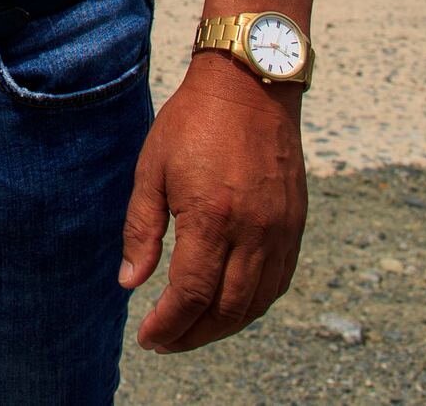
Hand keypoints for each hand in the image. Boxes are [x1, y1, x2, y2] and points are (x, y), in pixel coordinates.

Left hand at [118, 51, 307, 351]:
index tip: (148, 338)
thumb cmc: (193, 122)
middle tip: (165, 340)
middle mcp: (253, 232)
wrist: (250, 84)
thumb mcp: (152, 169)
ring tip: (192, 330)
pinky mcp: (295, 224)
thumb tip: (130, 283)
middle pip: (226, 309)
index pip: (191, 295)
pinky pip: (278, 282)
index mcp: (212, 218)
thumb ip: (141, 230)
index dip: (168, 325)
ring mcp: (280, 230)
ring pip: (256, 302)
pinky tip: (230, 306)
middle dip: (192, 335)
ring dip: (223, 326)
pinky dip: (253, 305)